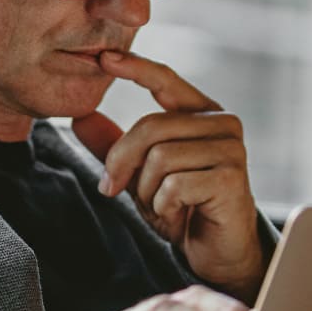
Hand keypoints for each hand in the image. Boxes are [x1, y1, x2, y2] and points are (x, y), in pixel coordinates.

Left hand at [72, 50, 264, 301]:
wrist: (216, 252)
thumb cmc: (183, 209)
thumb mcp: (140, 174)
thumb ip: (115, 147)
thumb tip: (80, 118)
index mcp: (201, 114)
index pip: (165, 80)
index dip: (135, 67)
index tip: (103, 58)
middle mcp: (221, 123)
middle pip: (150, 127)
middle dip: (122, 163)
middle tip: (112, 189)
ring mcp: (230, 148)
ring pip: (160, 157)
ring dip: (147, 192)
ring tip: (162, 207)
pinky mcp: (231, 177)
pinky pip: (174, 185)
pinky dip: (164, 207)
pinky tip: (178, 216)